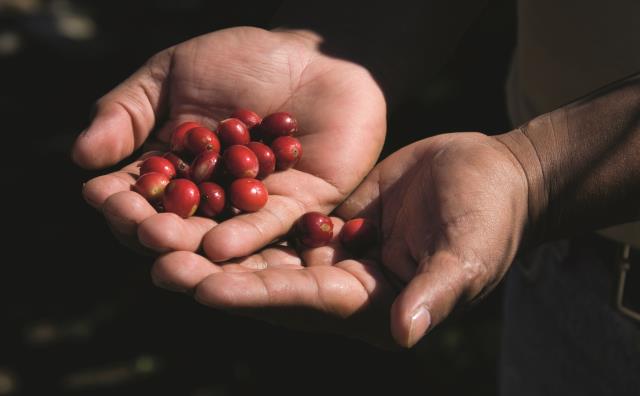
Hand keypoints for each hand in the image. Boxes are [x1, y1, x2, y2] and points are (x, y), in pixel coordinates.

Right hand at [73, 27, 385, 259]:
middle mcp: (211, 196)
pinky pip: (268, 228)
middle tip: (140, 231)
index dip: (120, 199)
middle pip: (175, 225)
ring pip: (216, 237)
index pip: (140, 194)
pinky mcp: (298, 208)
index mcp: (176, 168)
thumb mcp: (173, 73)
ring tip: (166, 245)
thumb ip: (127, 111)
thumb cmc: (241, 59)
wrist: (314, 54)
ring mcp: (252, 206)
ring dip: (190, 245)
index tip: (103, 197)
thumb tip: (80, 156)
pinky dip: (242, 236)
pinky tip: (218, 246)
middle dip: (152, 230)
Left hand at [150, 132, 528, 347]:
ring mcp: (333, 252)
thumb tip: (405, 334)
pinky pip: (279, 216)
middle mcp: (344, 286)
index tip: (205, 288)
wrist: (494, 174)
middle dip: (217, 275)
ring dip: (215, 245)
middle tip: (158, 263)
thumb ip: (437, 291)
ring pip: (265, 251)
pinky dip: (241, 211)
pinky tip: (199, 197)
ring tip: (159, 234)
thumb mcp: (470, 252)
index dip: (257, 295)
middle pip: (271, 282)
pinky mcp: (329, 219)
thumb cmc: (492, 215)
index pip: (307, 302)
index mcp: (374, 303)